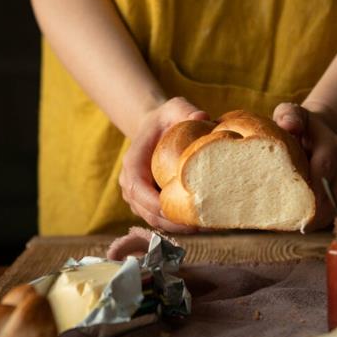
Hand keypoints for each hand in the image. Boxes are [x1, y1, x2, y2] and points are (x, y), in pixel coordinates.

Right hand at [119, 97, 208, 232]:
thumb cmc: (166, 119)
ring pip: (155, 221)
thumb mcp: (174, 108)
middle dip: (172, 222)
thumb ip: (185, 110)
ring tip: (205, 227)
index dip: (153, 203)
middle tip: (200, 225)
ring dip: (178, 228)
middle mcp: (131, 184)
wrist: (158, 130)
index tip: (175, 210)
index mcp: (132, 163)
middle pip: (147, 212)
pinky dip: (180, 225)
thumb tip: (202, 118)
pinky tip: (203, 225)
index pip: (137, 189)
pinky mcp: (151, 205)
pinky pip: (163, 220)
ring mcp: (139, 198)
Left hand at [273, 102, 336, 230]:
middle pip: (332, 194)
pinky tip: (304, 224)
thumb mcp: (291, 113)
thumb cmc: (300, 123)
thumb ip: (288, 115)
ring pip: (336, 205)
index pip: (324, 169)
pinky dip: (320, 218)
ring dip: (318, 219)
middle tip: (295, 227)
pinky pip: (335, 208)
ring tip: (296, 227)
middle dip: (315, 213)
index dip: (313, 190)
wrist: (324, 129)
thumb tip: (289, 126)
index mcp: (331, 145)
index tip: (299, 210)